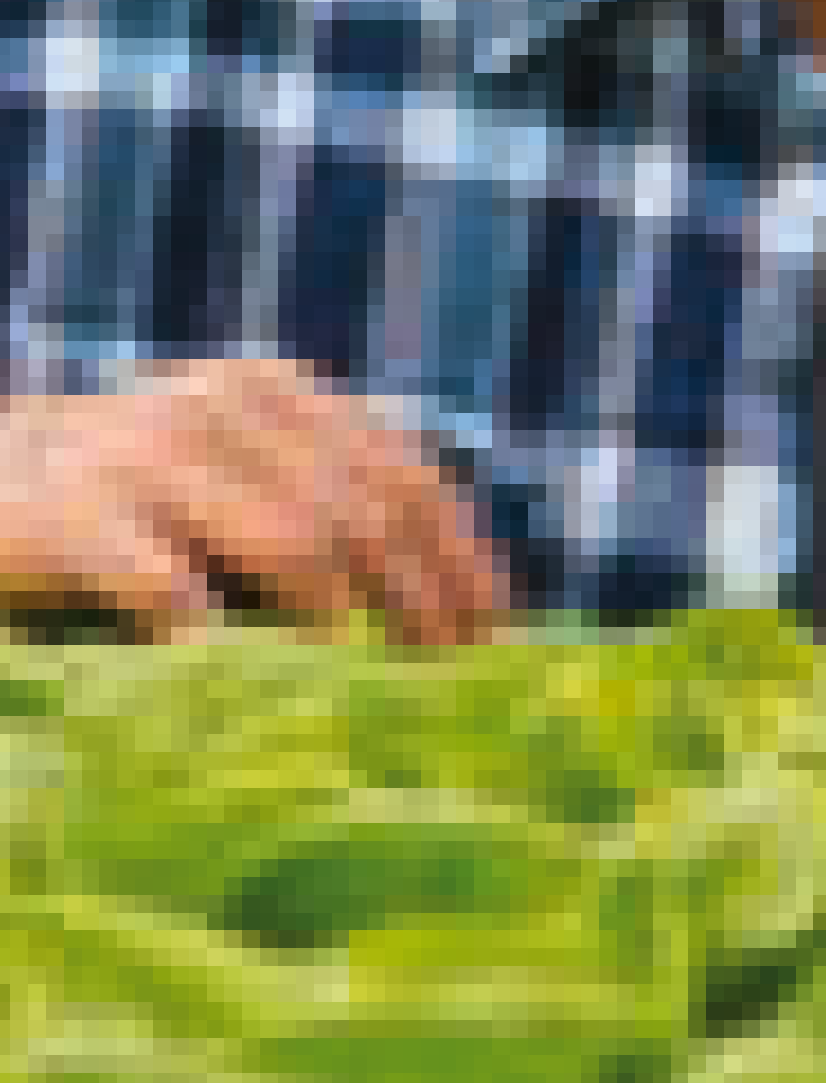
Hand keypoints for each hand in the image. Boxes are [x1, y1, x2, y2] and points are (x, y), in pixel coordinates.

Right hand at [0, 362, 513, 647]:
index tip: (494, 629)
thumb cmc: (122, 499)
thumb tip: (437, 605)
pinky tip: (241, 682)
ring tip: (370, 689)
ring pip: (294, 542)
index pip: (405, 472)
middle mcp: (220, 408)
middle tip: (450, 678)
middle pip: (366, 512)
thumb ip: (314, 505)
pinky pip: (173, 586)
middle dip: (422, 601)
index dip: (460, 555)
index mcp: (272, 393)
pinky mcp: (74, 514)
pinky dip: (218, 639)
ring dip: (343, 626)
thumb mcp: (229, 476)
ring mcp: (145, 454)